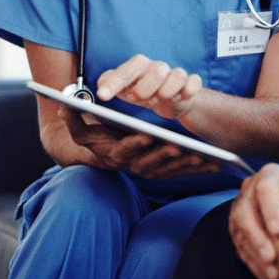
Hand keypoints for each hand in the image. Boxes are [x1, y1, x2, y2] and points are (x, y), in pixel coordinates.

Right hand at [59, 107, 218, 178]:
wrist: (102, 155)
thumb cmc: (96, 137)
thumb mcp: (83, 128)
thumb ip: (74, 118)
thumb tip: (64, 106)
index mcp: (115, 153)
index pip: (124, 150)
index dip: (134, 144)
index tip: (145, 135)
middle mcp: (132, 164)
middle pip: (149, 163)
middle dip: (164, 156)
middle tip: (179, 147)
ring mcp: (148, 169)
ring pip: (168, 170)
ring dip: (184, 166)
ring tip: (201, 156)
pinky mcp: (162, 171)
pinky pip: (180, 172)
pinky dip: (196, 170)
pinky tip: (214, 165)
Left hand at [96, 54, 202, 119]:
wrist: (169, 100)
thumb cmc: (143, 92)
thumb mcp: (124, 89)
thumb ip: (110, 83)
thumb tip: (101, 81)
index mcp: (139, 66)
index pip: (126, 71)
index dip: (114, 83)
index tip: (102, 96)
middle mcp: (158, 67)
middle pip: (157, 71)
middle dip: (145, 90)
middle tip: (140, 99)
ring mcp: (176, 74)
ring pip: (177, 75)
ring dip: (167, 92)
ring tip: (161, 99)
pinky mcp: (191, 83)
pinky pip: (193, 83)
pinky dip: (187, 91)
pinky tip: (180, 98)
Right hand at [229, 163, 278, 278]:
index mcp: (269, 175)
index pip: (265, 188)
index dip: (271, 208)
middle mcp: (249, 190)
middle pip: (246, 213)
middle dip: (257, 239)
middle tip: (272, 258)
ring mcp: (240, 210)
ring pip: (241, 236)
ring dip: (256, 259)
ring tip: (273, 277)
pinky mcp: (237, 230)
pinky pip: (242, 250)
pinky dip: (255, 268)